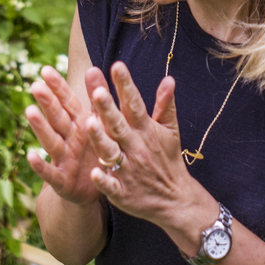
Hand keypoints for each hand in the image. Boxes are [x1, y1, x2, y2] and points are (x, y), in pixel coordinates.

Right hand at [25, 65, 101, 205]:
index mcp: (79, 123)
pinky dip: (40, 166)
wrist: (93, 189)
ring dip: (40, 127)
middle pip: (57, 117)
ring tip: (30, 111)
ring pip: (51, 140)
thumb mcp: (98, 124)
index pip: (67, 101)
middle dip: (48, 102)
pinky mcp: (61, 181)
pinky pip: (50, 173)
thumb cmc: (96, 150)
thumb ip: (97, 99)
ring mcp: (63, 159)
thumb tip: (93, 68)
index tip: (46, 69)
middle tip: (36, 85)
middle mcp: (68, 138)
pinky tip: (30, 156)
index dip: (57, 87)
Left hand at [82, 62, 207, 232]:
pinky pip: (111, 185)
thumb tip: (169, 78)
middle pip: (118, 125)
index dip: (125, 85)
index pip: (134, 103)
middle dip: (108, 108)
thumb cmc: (167, 159)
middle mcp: (135, 147)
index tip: (117, 65)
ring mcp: (128, 170)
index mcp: (145, 130)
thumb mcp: (170, 131)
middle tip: (97, 91)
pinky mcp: (122, 192)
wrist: (175, 199)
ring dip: (101, 139)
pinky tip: (94, 173)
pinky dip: (104, 180)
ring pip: (111, 152)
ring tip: (89, 123)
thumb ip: (165, 104)